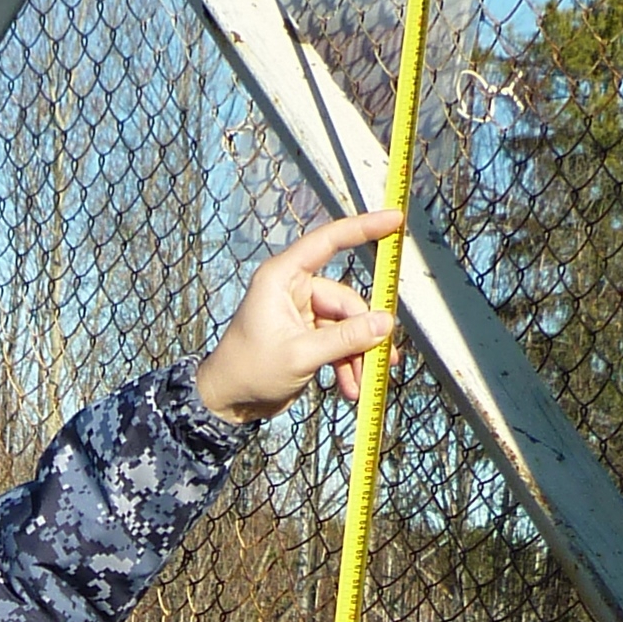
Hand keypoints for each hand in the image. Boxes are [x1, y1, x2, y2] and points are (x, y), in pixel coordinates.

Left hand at [192, 209, 401, 424]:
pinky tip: (351, 388)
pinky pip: (340, 343)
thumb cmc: (249, 371)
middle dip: (364, 334)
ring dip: (359, 355)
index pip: (327, 242)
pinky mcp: (308, 335)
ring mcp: (303, 313)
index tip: (394, 219)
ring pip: (347, 326)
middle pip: (347, 301)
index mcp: (282, 278)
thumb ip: (345, 338)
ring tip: (364, 384)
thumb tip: (385, 323)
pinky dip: (348, 364)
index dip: (363, 228)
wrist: (229, 402)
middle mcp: (294, 290)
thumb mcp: (300, 355)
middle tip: (382, 361)